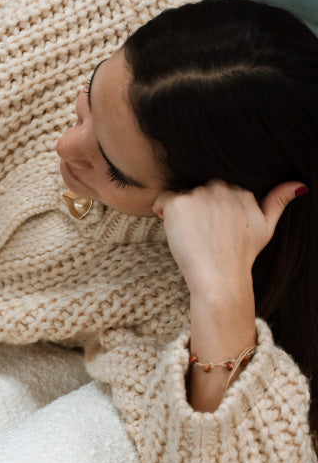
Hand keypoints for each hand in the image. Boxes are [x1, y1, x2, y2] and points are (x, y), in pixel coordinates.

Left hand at [153, 179, 307, 409]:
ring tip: (192, 234)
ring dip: (181, 211)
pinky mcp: (178, 203)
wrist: (220, 278)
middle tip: (203, 233)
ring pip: (180, 195)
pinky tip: (175, 229)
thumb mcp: (266, 227)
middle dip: (197, 207)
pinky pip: (162, 200)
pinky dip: (163, 213)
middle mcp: (221, 187)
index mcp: (241, 189)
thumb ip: (278, 201)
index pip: (216, 188)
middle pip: (198, 189)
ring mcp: (199, 194)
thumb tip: (299, 185)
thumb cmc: (241, 255)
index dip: (211, 208)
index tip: (214, 228)